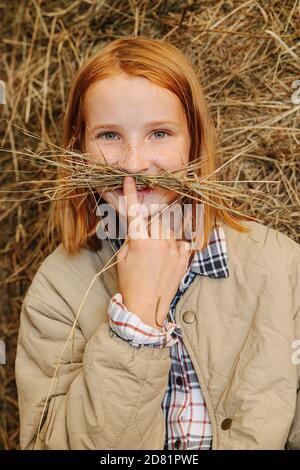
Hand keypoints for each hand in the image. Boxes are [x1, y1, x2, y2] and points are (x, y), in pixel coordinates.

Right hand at [115, 175, 191, 328]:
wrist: (146, 307)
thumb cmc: (130, 284)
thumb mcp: (123, 259)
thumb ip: (131, 238)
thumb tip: (138, 225)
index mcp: (140, 242)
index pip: (135, 212)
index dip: (130, 193)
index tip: (129, 179)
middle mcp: (159, 243)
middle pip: (158, 216)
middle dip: (152, 217)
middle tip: (148, 227)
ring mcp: (174, 251)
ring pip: (171, 226)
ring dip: (164, 229)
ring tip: (158, 246)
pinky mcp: (184, 259)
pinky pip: (183, 240)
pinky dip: (177, 242)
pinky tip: (169, 252)